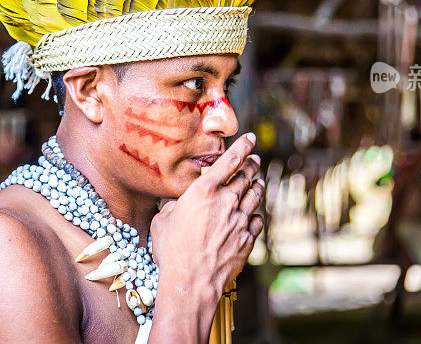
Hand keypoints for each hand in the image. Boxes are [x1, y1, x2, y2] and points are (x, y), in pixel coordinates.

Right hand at [150, 133, 264, 295]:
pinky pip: (258, 220)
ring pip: (256, 195)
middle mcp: (226, 201)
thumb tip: (177, 205)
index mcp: (204, 191)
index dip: (243, 146)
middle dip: (252, 165)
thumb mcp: (163, 221)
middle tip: (255, 160)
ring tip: (257, 183)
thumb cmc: (172, 251)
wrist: (191, 282)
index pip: (230, 160)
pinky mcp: (248, 238)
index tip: (250, 138)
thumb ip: (173, 207)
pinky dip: (256, 214)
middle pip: (247, 175)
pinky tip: (253, 214)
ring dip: (257, 186)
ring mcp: (240, 220)